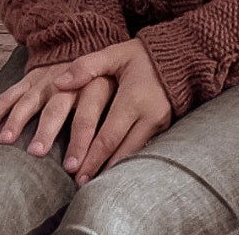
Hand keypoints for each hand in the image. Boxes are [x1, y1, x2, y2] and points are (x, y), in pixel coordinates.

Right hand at [0, 61, 116, 163]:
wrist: (81, 42)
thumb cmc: (102, 80)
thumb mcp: (115, 90)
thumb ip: (112, 118)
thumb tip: (113, 157)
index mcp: (91, 88)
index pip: (87, 118)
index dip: (80, 142)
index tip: (72, 167)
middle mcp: (66, 84)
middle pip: (55, 109)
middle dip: (45, 131)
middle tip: (37, 153)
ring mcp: (44, 81)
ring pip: (29, 100)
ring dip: (17, 120)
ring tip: (6, 141)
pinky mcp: (29, 79)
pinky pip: (10, 95)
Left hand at [54, 39, 171, 184]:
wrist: (179, 57)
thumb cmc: (139, 55)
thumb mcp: (113, 53)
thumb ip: (86, 66)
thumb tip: (59, 82)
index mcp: (133, 98)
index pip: (108, 135)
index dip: (90, 154)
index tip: (72, 169)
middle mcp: (149, 115)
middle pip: (120, 150)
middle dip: (98, 168)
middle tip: (79, 184)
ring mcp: (159, 124)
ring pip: (133, 153)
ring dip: (113, 169)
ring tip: (93, 183)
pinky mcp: (165, 127)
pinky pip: (143, 148)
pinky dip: (127, 160)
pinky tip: (113, 169)